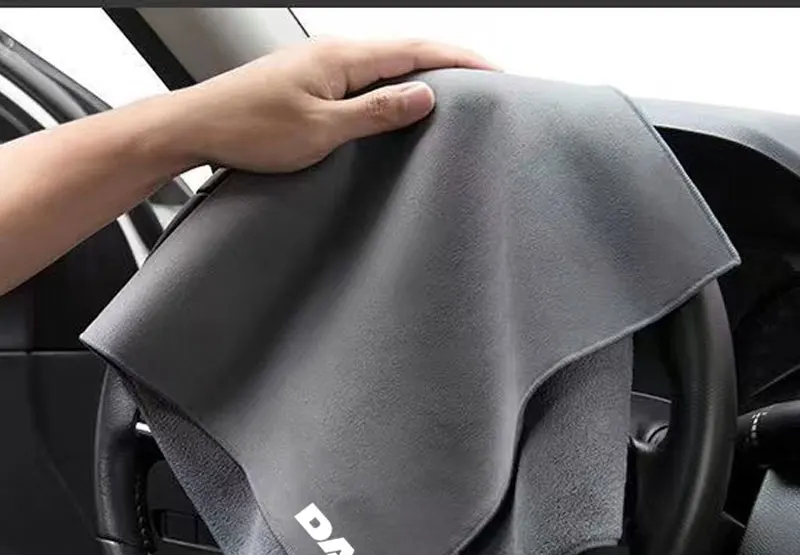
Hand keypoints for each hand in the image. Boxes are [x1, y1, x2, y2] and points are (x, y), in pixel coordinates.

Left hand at [171, 37, 497, 172]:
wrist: (199, 127)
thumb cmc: (250, 129)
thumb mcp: (321, 130)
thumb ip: (376, 112)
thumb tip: (426, 96)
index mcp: (343, 58)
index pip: (417, 50)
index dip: (461, 61)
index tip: (495, 74)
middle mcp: (336, 53)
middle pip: (407, 51)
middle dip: (451, 65)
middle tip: (486, 85)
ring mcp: (324, 66)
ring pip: (388, 65)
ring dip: (424, 76)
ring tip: (456, 96)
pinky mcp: (314, 83)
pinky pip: (367, 79)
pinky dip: (395, 88)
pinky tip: (402, 104)